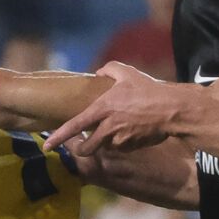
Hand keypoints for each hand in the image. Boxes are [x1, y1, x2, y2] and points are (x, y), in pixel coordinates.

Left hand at [43, 61, 185, 156]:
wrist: (172, 110)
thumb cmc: (150, 90)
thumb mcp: (128, 73)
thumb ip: (110, 69)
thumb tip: (100, 70)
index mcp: (102, 109)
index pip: (74, 126)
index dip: (58, 138)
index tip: (46, 146)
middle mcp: (107, 127)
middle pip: (86, 148)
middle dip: (82, 149)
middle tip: (82, 144)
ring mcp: (119, 140)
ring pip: (105, 146)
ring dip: (106, 141)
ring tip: (119, 127)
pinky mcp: (131, 147)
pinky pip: (121, 147)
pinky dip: (122, 141)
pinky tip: (133, 130)